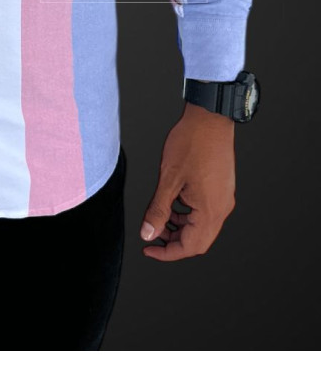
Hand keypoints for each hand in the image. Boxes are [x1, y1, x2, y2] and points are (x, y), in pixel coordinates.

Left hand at [140, 101, 235, 260]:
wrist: (210, 119)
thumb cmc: (191, 143)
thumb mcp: (168, 179)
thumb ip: (158, 209)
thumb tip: (148, 233)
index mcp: (210, 211)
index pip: (190, 247)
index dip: (167, 252)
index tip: (149, 249)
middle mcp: (222, 208)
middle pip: (198, 241)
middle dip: (174, 242)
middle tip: (152, 237)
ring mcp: (224, 198)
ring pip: (202, 227)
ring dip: (180, 228)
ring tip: (160, 219)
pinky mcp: (221, 189)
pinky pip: (205, 212)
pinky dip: (188, 214)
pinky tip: (173, 204)